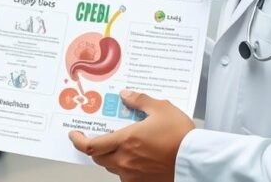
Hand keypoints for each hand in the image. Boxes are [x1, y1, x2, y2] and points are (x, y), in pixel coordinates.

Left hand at [69, 90, 192, 181]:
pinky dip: (126, 166)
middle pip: (99, 157)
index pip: (91, 146)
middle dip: (94, 147)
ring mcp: (134, 174)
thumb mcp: (161, 108)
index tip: (75, 135)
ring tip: (121, 145)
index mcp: (126, 141)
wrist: (196, 159)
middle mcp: (126, 160)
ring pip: (112, 167)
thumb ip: (139, 101)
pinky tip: (136, 158)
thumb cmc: (181, 136)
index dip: (79, 141)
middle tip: (97, 137)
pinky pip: (127, 176)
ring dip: (111, 156)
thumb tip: (125, 96)